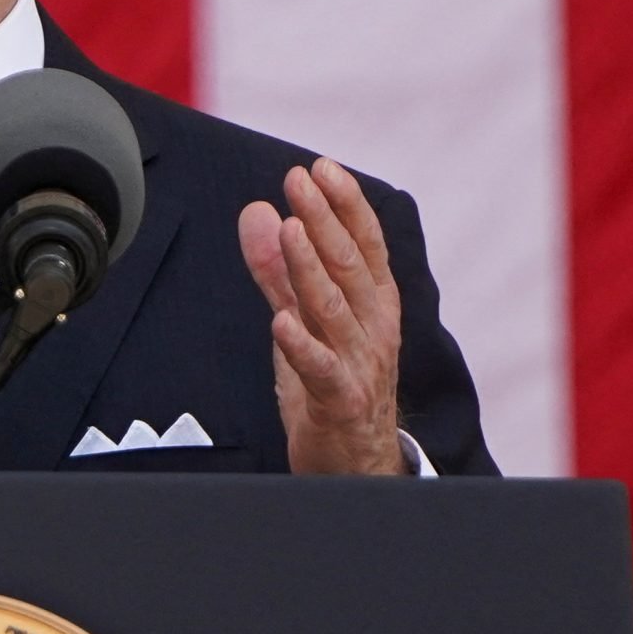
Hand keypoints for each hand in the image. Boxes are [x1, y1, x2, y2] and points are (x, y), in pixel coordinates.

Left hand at [236, 160, 404, 474]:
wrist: (358, 465)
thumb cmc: (334, 387)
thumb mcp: (303, 320)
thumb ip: (278, 270)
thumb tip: (258, 212)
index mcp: (373, 304)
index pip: (365, 244)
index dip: (344, 204)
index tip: (320, 167)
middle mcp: (374, 328)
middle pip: (351, 266)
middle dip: (326, 219)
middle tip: (299, 180)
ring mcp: (360, 365)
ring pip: (337, 309)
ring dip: (311, 268)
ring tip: (291, 230)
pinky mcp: (341, 403)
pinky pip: (322, 370)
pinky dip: (302, 345)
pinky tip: (281, 322)